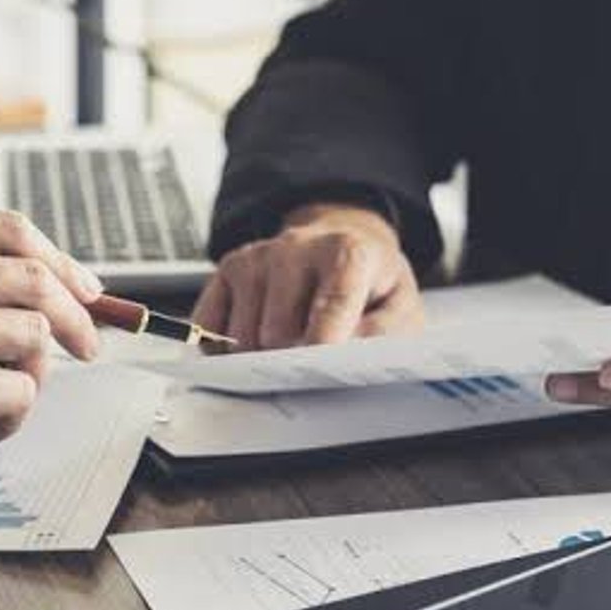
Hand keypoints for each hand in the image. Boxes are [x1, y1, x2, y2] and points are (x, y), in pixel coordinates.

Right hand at [0, 211, 103, 517]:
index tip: (84, 289)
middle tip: (86, 346)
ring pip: (34, 335)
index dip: (59, 260)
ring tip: (3, 397)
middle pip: (35, 279)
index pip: (9, 229)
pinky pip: (21, 392)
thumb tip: (59, 280)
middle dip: (76, 318)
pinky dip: (14, 417)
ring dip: (34, 375)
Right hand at [192, 202, 422, 349]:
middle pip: (278, 330)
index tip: (317, 365)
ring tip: (290, 337)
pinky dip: (228, 347)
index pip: (333, 301)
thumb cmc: (370, 286)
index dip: (324, 338)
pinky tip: (256, 337)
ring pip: (241, 337)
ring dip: (262, 353)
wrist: (342, 244)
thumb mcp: (400, 310)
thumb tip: (343, 359)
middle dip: (292, 356)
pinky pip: (210, 328)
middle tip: (311, 351)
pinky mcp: (227, 270)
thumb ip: (383, 336)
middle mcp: (295, 248)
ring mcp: (256, 257)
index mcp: (348, 253)